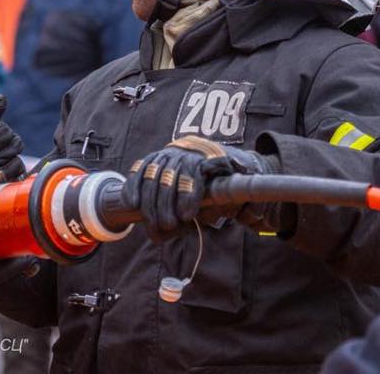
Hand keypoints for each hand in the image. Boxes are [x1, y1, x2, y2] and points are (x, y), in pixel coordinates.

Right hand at [121, 136, 273, 240]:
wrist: (203, 153)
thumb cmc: (220, 177)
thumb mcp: (235, 182)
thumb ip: (238, 190)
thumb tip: (248, 200)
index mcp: (206, 157)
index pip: (193, 173)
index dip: (188, 194)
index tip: (187, 216)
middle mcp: (182, 153)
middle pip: (169, 178)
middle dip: (166, 205)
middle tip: (167, 227)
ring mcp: (164, 155)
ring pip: (151, 176)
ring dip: (149, 203)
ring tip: (153, 225)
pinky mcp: (150, 160)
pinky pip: (137, 172)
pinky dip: (133, 187)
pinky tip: (131, 204)